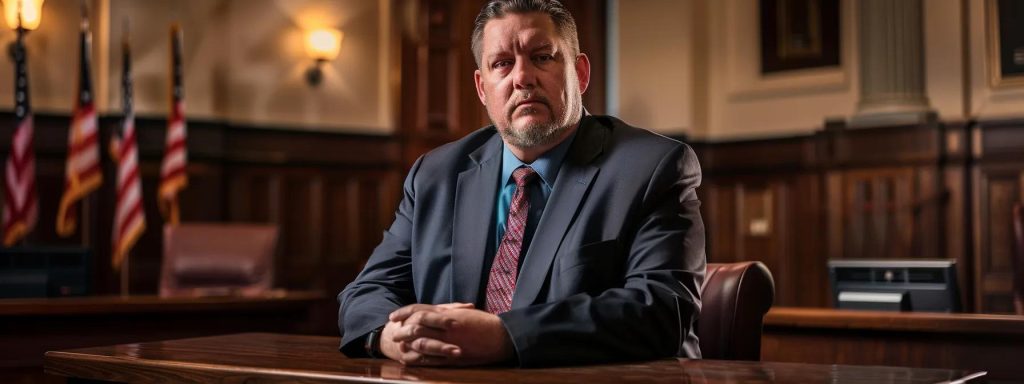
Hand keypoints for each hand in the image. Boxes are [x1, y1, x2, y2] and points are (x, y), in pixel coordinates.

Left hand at [390, 305, 514, 365]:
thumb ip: (448, 311)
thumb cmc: (485, 323)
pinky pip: (431, 358)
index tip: (394, 316)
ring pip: (421, 342)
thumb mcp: (465, 312)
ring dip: (407, 344)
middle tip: (394, 333)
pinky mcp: (453, 357)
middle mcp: (446, 327)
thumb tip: (433, 311)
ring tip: (398, 347)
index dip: (404, 312)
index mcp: (448, 314)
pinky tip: (409, 359)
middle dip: (403, 330)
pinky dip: (417, 359)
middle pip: (417, 326)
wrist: (501, 337)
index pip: (420, 310)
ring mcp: (449, 342)